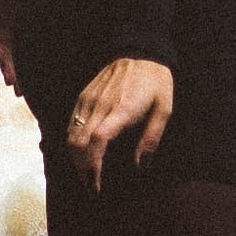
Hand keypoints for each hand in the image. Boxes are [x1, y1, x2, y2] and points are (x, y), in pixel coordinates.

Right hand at [67, 55, 172, 190]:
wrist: (141, 50)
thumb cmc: (155, 82)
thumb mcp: (164, 109)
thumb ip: (151, 138)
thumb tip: (140, 165)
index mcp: (121, 110)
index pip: (98, 142)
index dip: (93, 166)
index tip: (96, 185)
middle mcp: (100, 105)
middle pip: (79, 143)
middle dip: (81, 169)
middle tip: (90, 185)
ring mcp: (89, 99)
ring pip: (71, 134)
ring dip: (74, 157)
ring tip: (85, 173)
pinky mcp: (84, 95)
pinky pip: (71, 122)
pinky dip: (72, 140)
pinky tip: (80, 151)